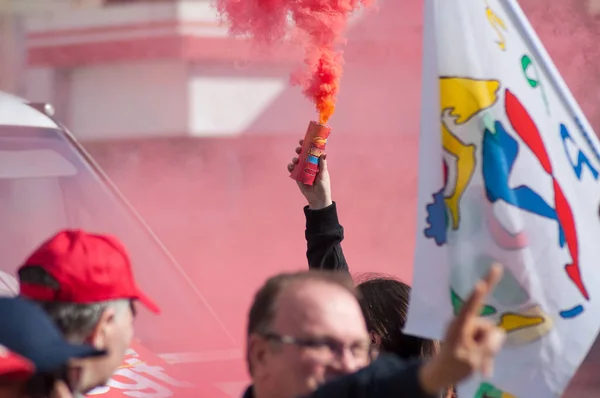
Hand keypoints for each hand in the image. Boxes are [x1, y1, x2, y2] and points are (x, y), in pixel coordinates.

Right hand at [287, 139, 332, 209]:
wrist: (317, 199)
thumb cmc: (323, 186)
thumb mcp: (323, 174)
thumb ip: (322, 165)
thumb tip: (324, 153)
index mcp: (316, 163)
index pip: (312, 152)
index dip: (308, 145)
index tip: (304, 140)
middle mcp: (309, 165)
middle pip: (303, 154)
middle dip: (300, 150)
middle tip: (299, 149)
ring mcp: (302, 170)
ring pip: (297, 161)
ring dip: (295, 158)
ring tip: (296, 160)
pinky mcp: (297, 177)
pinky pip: (292, 170)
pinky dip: (290, 167)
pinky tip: (291, 166)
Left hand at [419, 264, 505, 394]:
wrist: (439, 376)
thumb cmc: (454, 366)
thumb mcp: (475, 359)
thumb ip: (490, 344)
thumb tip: (500, 332)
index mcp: (460, 326)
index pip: (471, 305)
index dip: (480, 291)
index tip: (485, 278)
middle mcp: (463, 323)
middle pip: (488, 327)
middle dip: (489, 343)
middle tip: (481, 361)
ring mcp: (466, 329)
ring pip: (488, 335)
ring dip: (488, 351)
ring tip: (481, 366)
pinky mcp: (468, 336)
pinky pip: (484, 341)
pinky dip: (485, 354)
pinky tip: (483, 368)